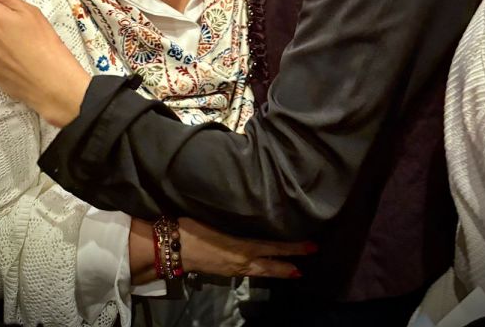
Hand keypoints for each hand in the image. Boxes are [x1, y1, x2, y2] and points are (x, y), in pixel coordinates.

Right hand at [178, 217, 312, 278]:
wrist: (174, 249)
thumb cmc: (193, 229)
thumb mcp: (217, 220)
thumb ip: (236, 221)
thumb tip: (251, 211)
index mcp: (242, 248)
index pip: (273, 248)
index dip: (292, 248)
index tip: (310, 246)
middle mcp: (242, 262)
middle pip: (271, 266)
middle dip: (289, 265)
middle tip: (306, 265)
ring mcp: (234, 270)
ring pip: (261, 272)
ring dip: (277, 271)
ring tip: (293, 271)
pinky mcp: (226, 273)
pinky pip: (250, 273)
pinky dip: (262, 271)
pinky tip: (262, 269)